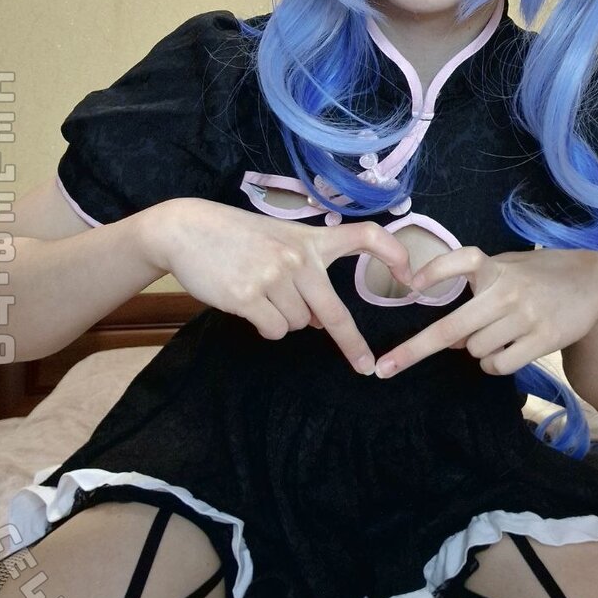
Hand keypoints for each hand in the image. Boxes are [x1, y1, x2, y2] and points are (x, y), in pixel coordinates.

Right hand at [145, 198, 412, 374]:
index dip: (392, 254)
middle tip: (365, 367)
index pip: (364, 237)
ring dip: (283, 320)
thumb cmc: (234, 237)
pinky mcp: (249, 296)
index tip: (410, 276)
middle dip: (352, 344)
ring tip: (259, 293)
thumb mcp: (278, 241)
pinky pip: (273, 331)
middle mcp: (298, 258)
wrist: (186, 230)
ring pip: (297, 325)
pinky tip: (247, 303)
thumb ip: (305, 273)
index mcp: (310, 240)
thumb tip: (320, 321)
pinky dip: (264, 326)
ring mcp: (274, 277)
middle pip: (332, 312)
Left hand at [374, 248, 597, 377]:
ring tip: (498, 334)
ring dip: (477, 349)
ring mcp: (526, 317)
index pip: (463, 261)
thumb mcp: (507, 267)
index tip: (412, 285)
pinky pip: (500, 364)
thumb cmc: (538, 276)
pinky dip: (495, 363)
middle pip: (452, 327)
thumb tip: (452, 338)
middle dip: (414, 350)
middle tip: (386, 368)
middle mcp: (508, 291)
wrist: (592, 283)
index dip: (437, 271)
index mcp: (495, 267)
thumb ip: (478, 291)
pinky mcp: (543, 339)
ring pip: (476, 350)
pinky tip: (508, 349)